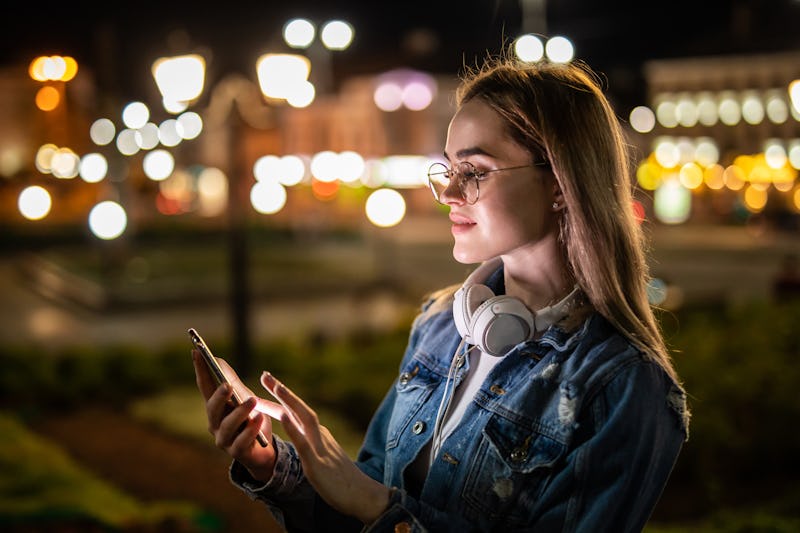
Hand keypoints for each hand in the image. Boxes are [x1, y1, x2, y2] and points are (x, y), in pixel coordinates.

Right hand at [192, 350, 284, 481]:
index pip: (205, 387)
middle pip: (212, 409)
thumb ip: (232, 382)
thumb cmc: (251, 422)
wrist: (264, 452)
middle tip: (228, 385)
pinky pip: (243, 441)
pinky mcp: (238, 453)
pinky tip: (259, 419)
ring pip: (227, 426)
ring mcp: (224, 440)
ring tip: (252, 401)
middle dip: (219, 396)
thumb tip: (218, 360)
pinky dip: (251, 430)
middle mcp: (215, 424)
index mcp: (216, 409)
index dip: (200, 370)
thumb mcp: (244, 398)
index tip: (196, 351)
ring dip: (240, 412)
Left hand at [260, 372, 390, 524]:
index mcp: (320, 436)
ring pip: (305, 418)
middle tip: (266, 375)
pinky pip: (304, 443)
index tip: (269, 385)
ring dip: (290, 400)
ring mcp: (320, 448)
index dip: (283, 399)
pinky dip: (293, 428)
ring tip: (276, 385)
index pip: (299, 413)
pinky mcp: (318, 464)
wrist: (363, 496)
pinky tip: (283, 416)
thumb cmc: (343, 481)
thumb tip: (301, 437)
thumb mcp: (325, 458)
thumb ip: (313, 445)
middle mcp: (321, 436)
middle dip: (283, 391)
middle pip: (300, 408)